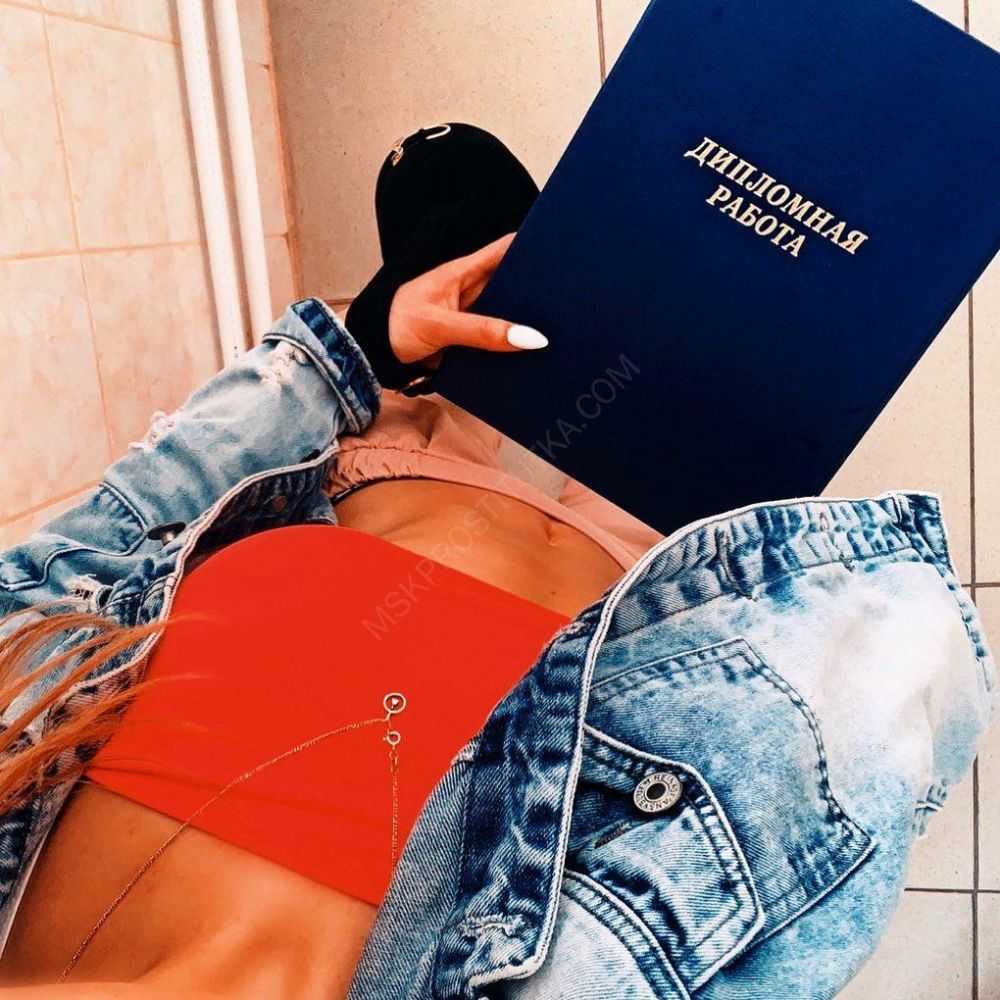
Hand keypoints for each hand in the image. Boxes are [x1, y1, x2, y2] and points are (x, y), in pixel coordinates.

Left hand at [388, 233, 547, 367]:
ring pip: (509, 316)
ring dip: (527, 324)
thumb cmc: (395, 325)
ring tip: (560, 332)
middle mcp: (472, 291)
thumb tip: (530, 338)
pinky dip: (513, 348)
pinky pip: (498, 341)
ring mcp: (472, 316)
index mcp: (463, 272)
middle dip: (538, 292)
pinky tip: (533, 357)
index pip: (505, 250)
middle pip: (513, 285)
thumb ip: (483, 332)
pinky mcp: (471, 341)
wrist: (373, 356)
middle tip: (569, 302)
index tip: (561, 250)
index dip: (532, 245)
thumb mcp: (441, 326)